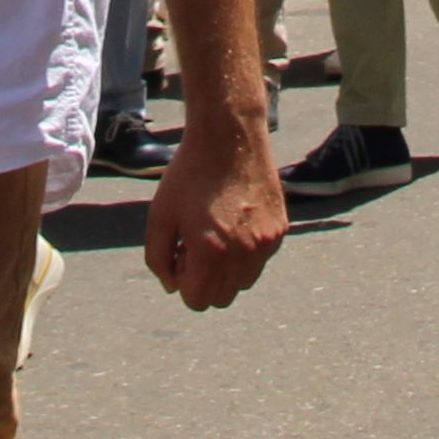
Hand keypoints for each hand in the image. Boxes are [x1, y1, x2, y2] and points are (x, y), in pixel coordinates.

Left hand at [142, 111, 288, 307]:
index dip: (183, 282)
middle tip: (195, 245)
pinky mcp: (279, 230)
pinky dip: (246, 252)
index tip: (180, 254)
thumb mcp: (159, 217)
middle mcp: (244, 254)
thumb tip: (172, 287)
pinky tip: (234, 220)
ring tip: (215, 233)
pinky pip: (260, 260)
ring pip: (243, 282)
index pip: (197, 301)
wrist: (229, 137)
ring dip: (226, 271)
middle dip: (204, 280)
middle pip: (222, 297)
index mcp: (211, 253)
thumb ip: (158, 258)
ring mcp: (266, 243)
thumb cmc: (189, 176)